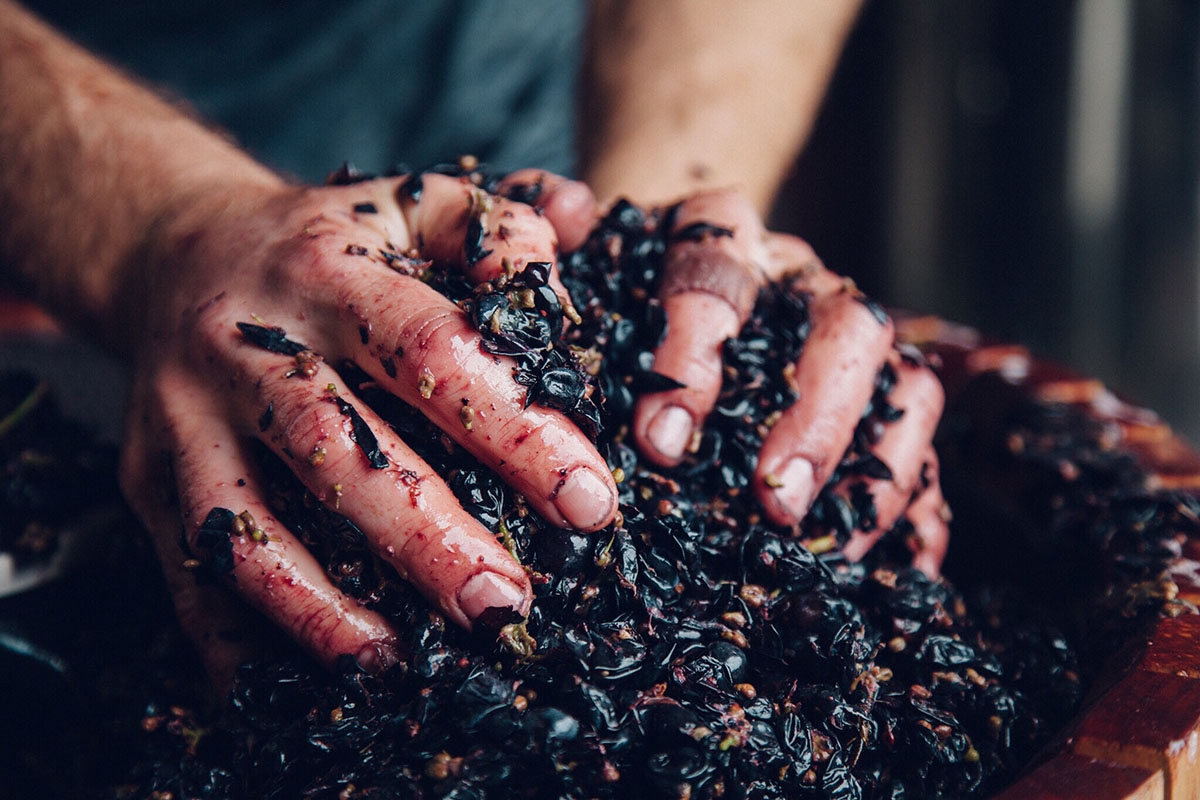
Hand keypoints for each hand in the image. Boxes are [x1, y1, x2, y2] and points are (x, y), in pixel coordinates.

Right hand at [119, 173, 618, 681]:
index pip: (430, 351)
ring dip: (325, 607)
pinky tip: (296, 683)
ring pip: (248, 524)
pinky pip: (188, 567)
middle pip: (335, 449)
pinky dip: (236, 636)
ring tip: (406, 660)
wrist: (173, 252)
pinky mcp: (147, 473)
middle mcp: (247, 344)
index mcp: (330, 272)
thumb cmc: (327, 242)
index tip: (589, 498)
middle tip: (510, 603)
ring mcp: (186, 416)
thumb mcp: (409, 201)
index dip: (513, 429)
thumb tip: (580, 225)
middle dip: (428, 537)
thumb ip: (496, 221)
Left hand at [501, 172, 948, 572]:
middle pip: (846, 326)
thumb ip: (552, 220)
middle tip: (772, 502)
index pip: (720, 273)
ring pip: (906, 381)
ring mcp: (844, 338)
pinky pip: (918, 442)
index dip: (696, 356)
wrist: (659, 265)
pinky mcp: (872, 394)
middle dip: (816, 418)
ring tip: (831, 546)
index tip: (660, 443)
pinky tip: (911, 563)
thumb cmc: (612, 277)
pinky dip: (919, 502)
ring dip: (878, 468)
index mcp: (720, 235)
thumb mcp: (577, 245)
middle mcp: (798, 280)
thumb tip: (566, 209)